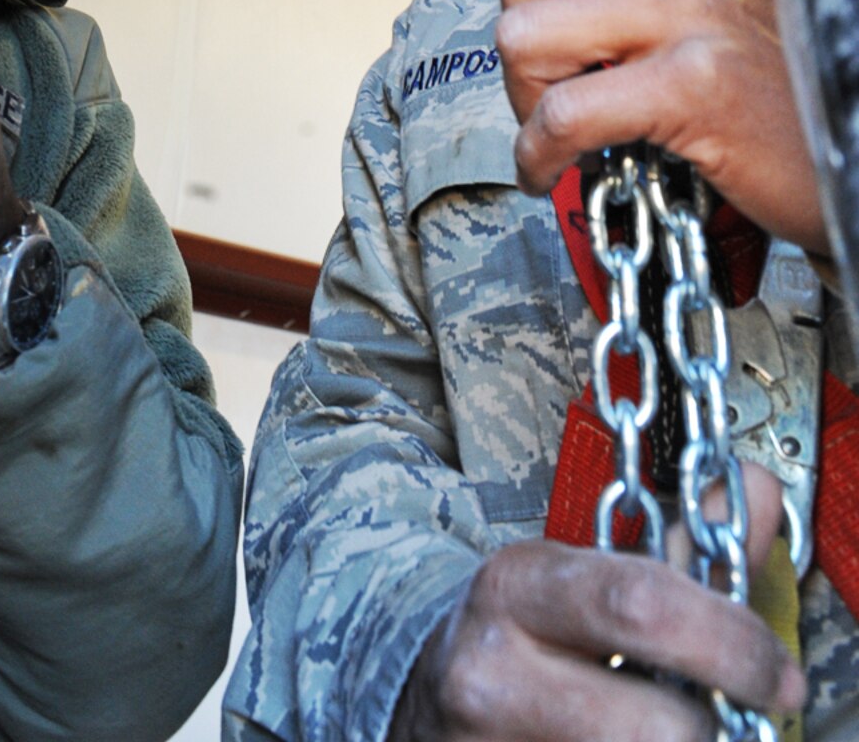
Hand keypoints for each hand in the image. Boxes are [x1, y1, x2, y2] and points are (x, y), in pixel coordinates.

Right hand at [389, 492, 803, 741]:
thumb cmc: (531, 631)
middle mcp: (494, 668)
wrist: (428, 686)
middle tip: (732, 718)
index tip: (778, 675)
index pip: (643, 608)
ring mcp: (488, 741)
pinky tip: (617, 740)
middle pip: (657, 727)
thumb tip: (752, 490)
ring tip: (654, 724)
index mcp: (520, 585)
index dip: (732, 645)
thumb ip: (683, 546)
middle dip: (711, 727)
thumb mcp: (589, 576)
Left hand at [494, 0, 825, 254]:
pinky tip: (553, 168)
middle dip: (519, 38)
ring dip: (525, 98)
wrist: (851, 149)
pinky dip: (539, 153)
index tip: (559, 3)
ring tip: (559, 125)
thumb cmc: (777, 78)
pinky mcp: (694, 85)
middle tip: (550, 84)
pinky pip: (562, 114)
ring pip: (524, 36)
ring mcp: (694, 7)